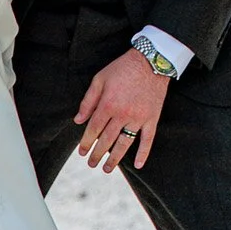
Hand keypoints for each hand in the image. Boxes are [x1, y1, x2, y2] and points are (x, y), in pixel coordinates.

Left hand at [75, 46, 170, 173]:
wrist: (152, 61)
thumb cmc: (122, 68)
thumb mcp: (100, 79)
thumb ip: (88, 101)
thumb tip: (78, 120)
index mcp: (108, 104)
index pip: (93, 129)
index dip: (86, 142)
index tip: (81, 152)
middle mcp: (123, 114)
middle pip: (107, 139)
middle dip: (97, 153)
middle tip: (91, 164)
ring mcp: (139, 117)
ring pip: (125, 143)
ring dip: (115, 158)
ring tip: (107, 169)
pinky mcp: (152, 118)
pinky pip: (148, 139)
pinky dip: (144, 153)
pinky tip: (138, 165)